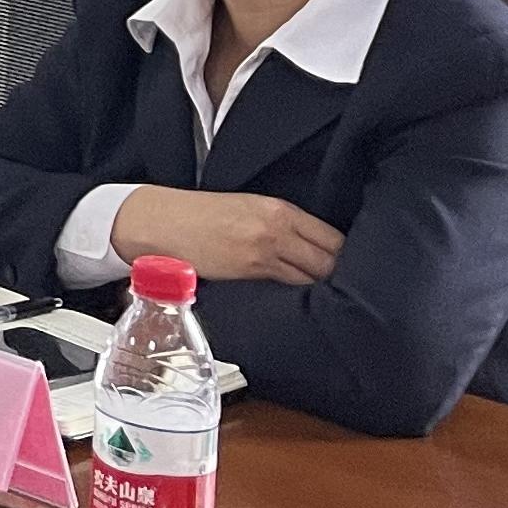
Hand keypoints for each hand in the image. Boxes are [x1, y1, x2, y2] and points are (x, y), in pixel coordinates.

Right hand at [110, 187, 342, 285]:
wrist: (160, 222)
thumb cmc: (198, 215)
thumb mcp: (247, 207)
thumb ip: (281, 224)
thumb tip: (310, 247)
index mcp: (279, 209)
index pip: (333, 238)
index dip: (345, 256)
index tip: (347, 266)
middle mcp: (277, 229)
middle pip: (329, 261)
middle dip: (337, 275)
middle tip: (340, 286)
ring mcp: (264, 252)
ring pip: (312, 278)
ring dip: (318, 287)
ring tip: (321, 296)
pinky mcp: (248, 272)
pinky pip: (287, 288)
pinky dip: (297, 295)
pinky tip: (298, 300)